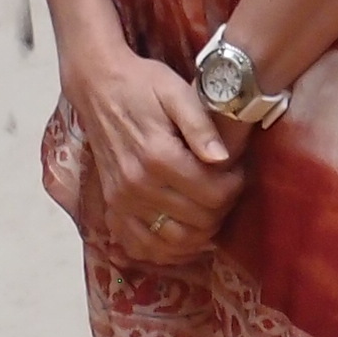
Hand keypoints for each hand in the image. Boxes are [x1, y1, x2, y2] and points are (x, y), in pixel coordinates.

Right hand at [62, 42, 241, 263]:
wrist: (99, 87)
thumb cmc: (142, 84)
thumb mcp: (176, 91)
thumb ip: (201, 125)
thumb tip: (223, 159)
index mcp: (158, 157)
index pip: (213, 194)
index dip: (235, 185)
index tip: (238, 169)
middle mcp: (137, 186)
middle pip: (199, 221)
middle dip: (223, 207)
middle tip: (227, 186)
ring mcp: (122, 201)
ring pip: (174, 242)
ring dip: (202, 233)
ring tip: (210, 207)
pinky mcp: (113, 207)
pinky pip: (142, 247)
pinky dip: (166, 251)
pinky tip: (183, 236)